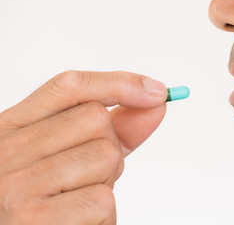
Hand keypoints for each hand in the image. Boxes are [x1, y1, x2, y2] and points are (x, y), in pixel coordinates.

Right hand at [0, 71, 166, 223]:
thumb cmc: (46, 201)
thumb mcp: (72, 156)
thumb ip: (114, 129)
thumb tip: (156, 103)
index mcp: (13, 127)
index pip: (69, 86)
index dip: (119, 83)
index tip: (157, 92)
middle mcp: (9, 149)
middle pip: (96, 118)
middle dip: (110, 149)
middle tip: (87, 177)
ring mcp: (18, 183)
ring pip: (105, 156)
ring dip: (107, 182)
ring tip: (78, 201)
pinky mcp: (34, 219)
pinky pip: (102, 199)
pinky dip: (103, 217)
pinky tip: (77, 222)